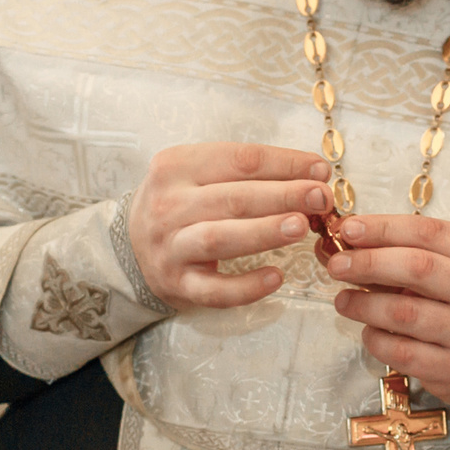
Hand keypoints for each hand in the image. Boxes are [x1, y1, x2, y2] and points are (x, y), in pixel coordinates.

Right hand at [126, 143, 331, 309]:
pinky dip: (245, 287)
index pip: (239, 159)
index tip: (321, 170)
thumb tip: (313, 175)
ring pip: (219, 238)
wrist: (129, 245)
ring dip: (263, 232)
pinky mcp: (176, 284)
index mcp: (177, 165)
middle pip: (232, 198)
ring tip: (301, 227)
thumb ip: (248, 173)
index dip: (284, 163)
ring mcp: (170, 247)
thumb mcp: (199, 174)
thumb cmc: (180, 203)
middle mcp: (169, 204)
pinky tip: (276, 278)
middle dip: (283, 196)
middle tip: (320, 198)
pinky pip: (213, 289)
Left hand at [323, 214, 449, 406]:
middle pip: (419, 268)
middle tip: (337, 265)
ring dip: (364, 304)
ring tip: (343, 301)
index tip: (348, 230)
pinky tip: (368, 331)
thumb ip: (405, 253)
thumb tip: (344, 242)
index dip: (384, 228)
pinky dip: (375, 339)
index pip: (430, 233)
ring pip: (405, 313)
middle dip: (370, 263)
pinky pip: (402, 352)